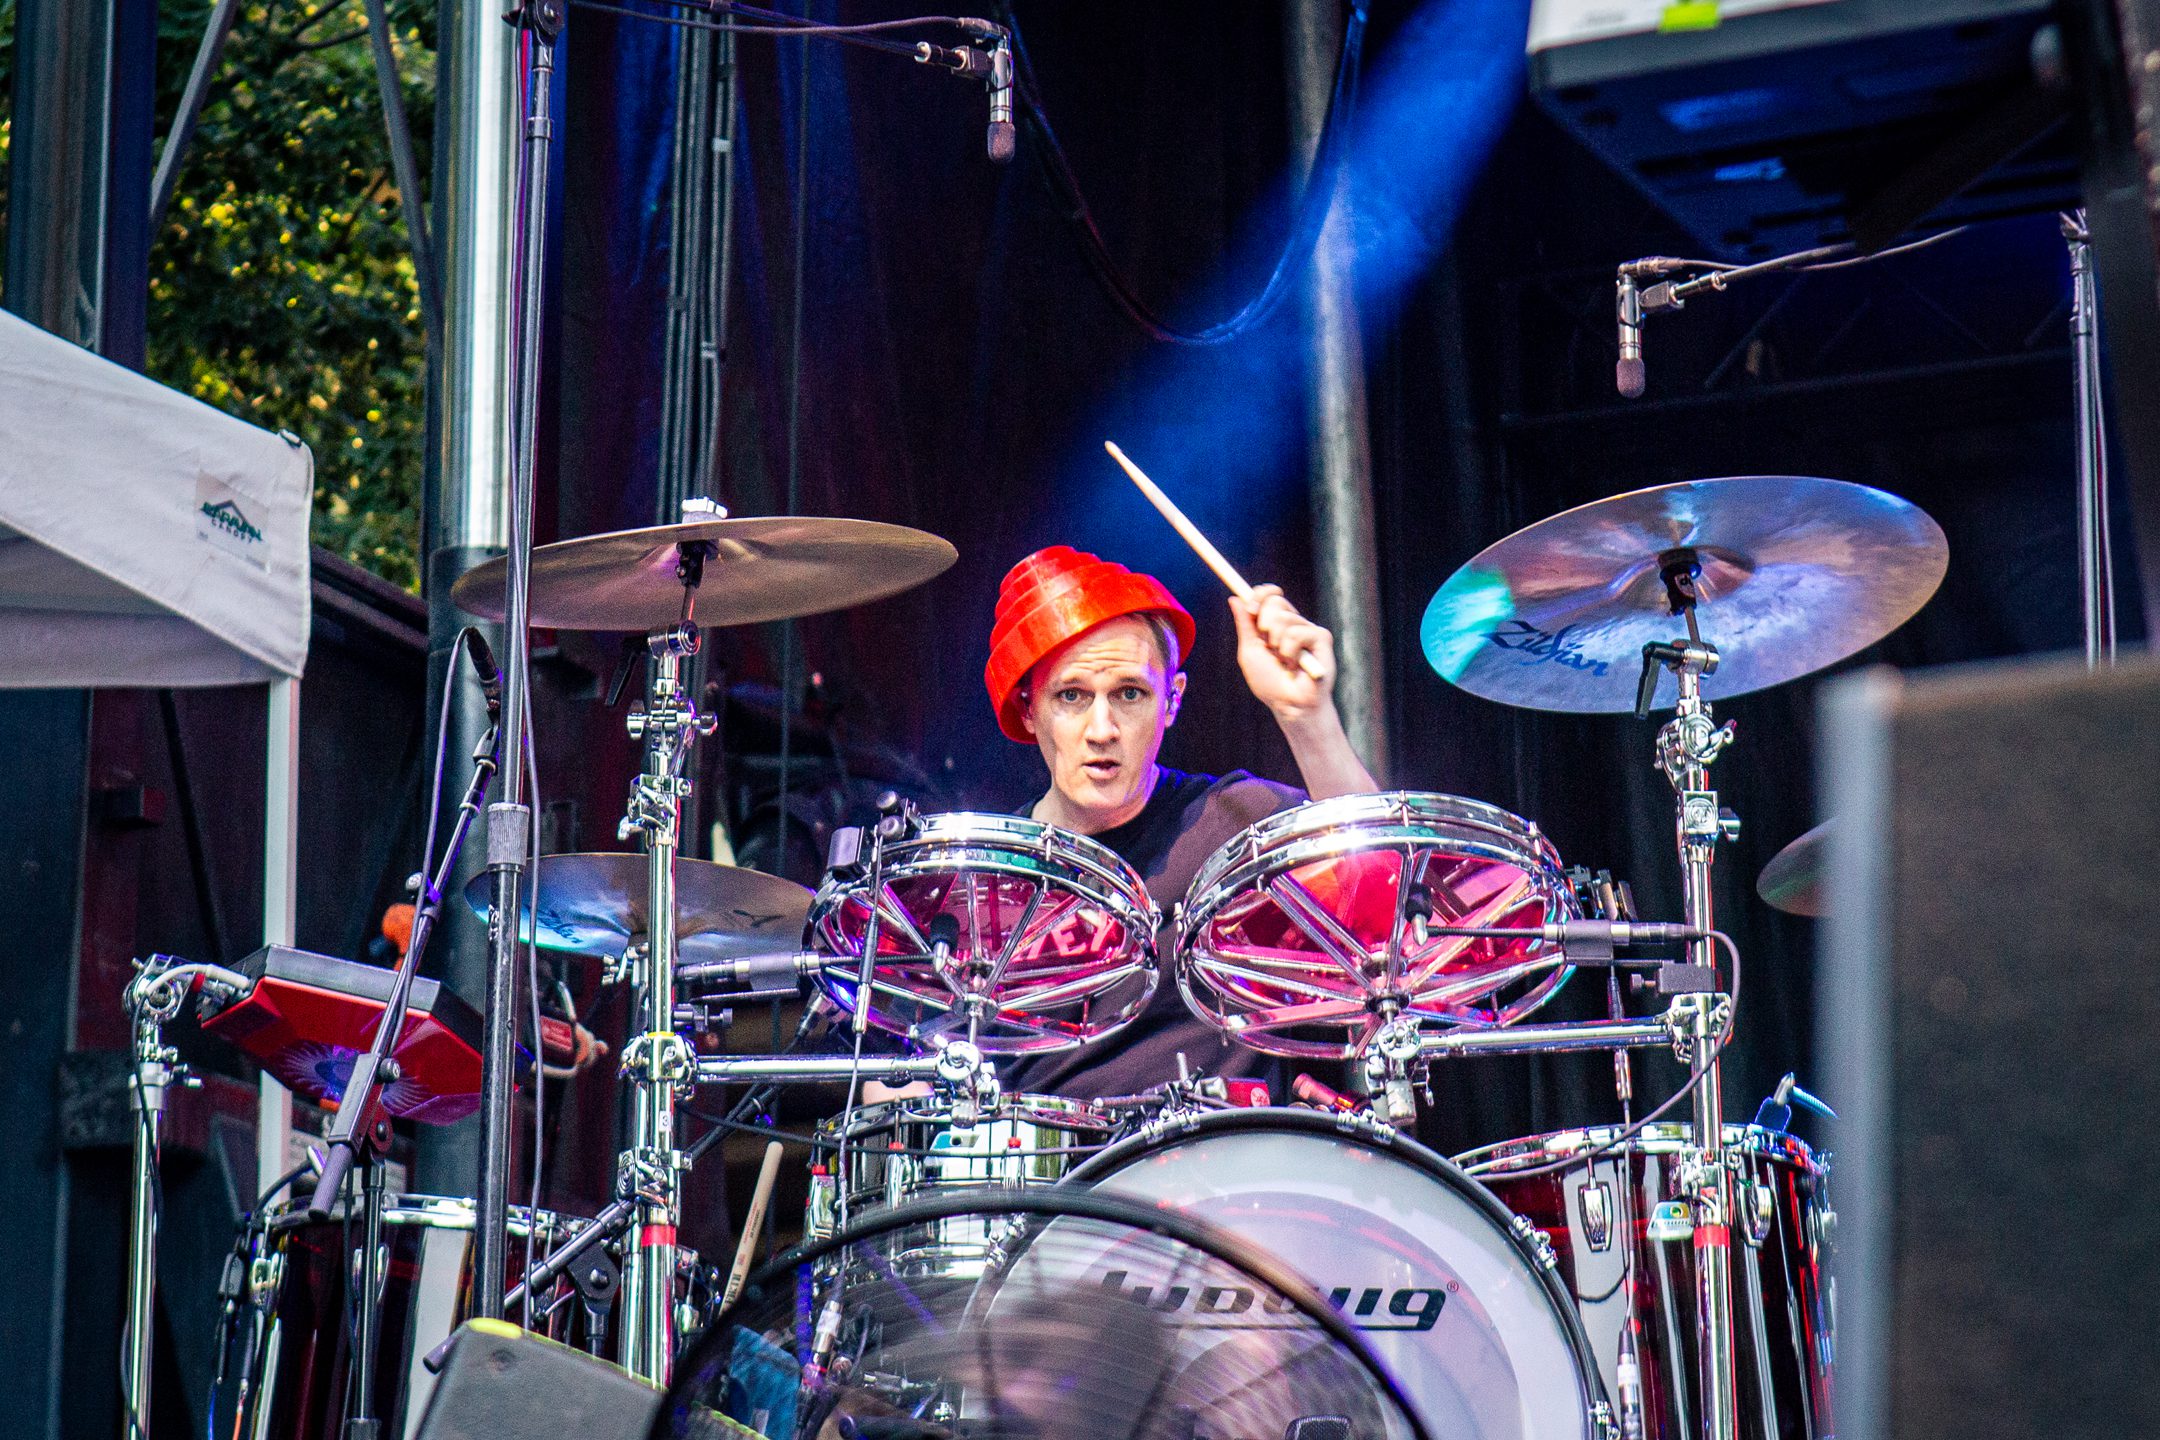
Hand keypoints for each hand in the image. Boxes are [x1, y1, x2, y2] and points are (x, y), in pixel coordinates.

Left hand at [1230, 585, 1333, 722]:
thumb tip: (1234, 598)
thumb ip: (1244, 625)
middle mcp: (1293, 624)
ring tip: (1284, 662)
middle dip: (1264, 622)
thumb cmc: (1270, 683)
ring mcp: (1308, 630)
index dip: (1260, 595)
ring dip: (1276, 644)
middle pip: (1276, 601)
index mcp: (1276, 624)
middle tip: (1266, 643)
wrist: (1291, 705)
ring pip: (1284, 617)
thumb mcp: (1250, 652)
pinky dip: (1290, 651)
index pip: (1270, 597)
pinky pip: (1297, 632)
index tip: (1250, 606)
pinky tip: (1296, 665)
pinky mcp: (1322, 638)